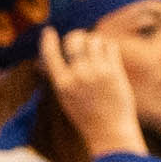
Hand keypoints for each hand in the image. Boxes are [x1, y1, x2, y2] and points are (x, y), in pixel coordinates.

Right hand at [39, 28, 145, 157]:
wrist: (109, 130)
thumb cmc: (85, 116)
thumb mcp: (65, 98)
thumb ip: (59, 79)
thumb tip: (46, 63)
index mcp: (62, 84)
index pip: (50, 55)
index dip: (48, 41)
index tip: (49, 31)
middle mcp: (79, 76)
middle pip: (74, 41)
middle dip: (76, 36)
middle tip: (79, 38)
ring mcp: (98, 72)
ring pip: (93, 40)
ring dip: (93, 40)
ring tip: (95, 48)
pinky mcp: (114, 71)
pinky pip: (109, 46)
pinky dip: (106, 45)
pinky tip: (106, 52)